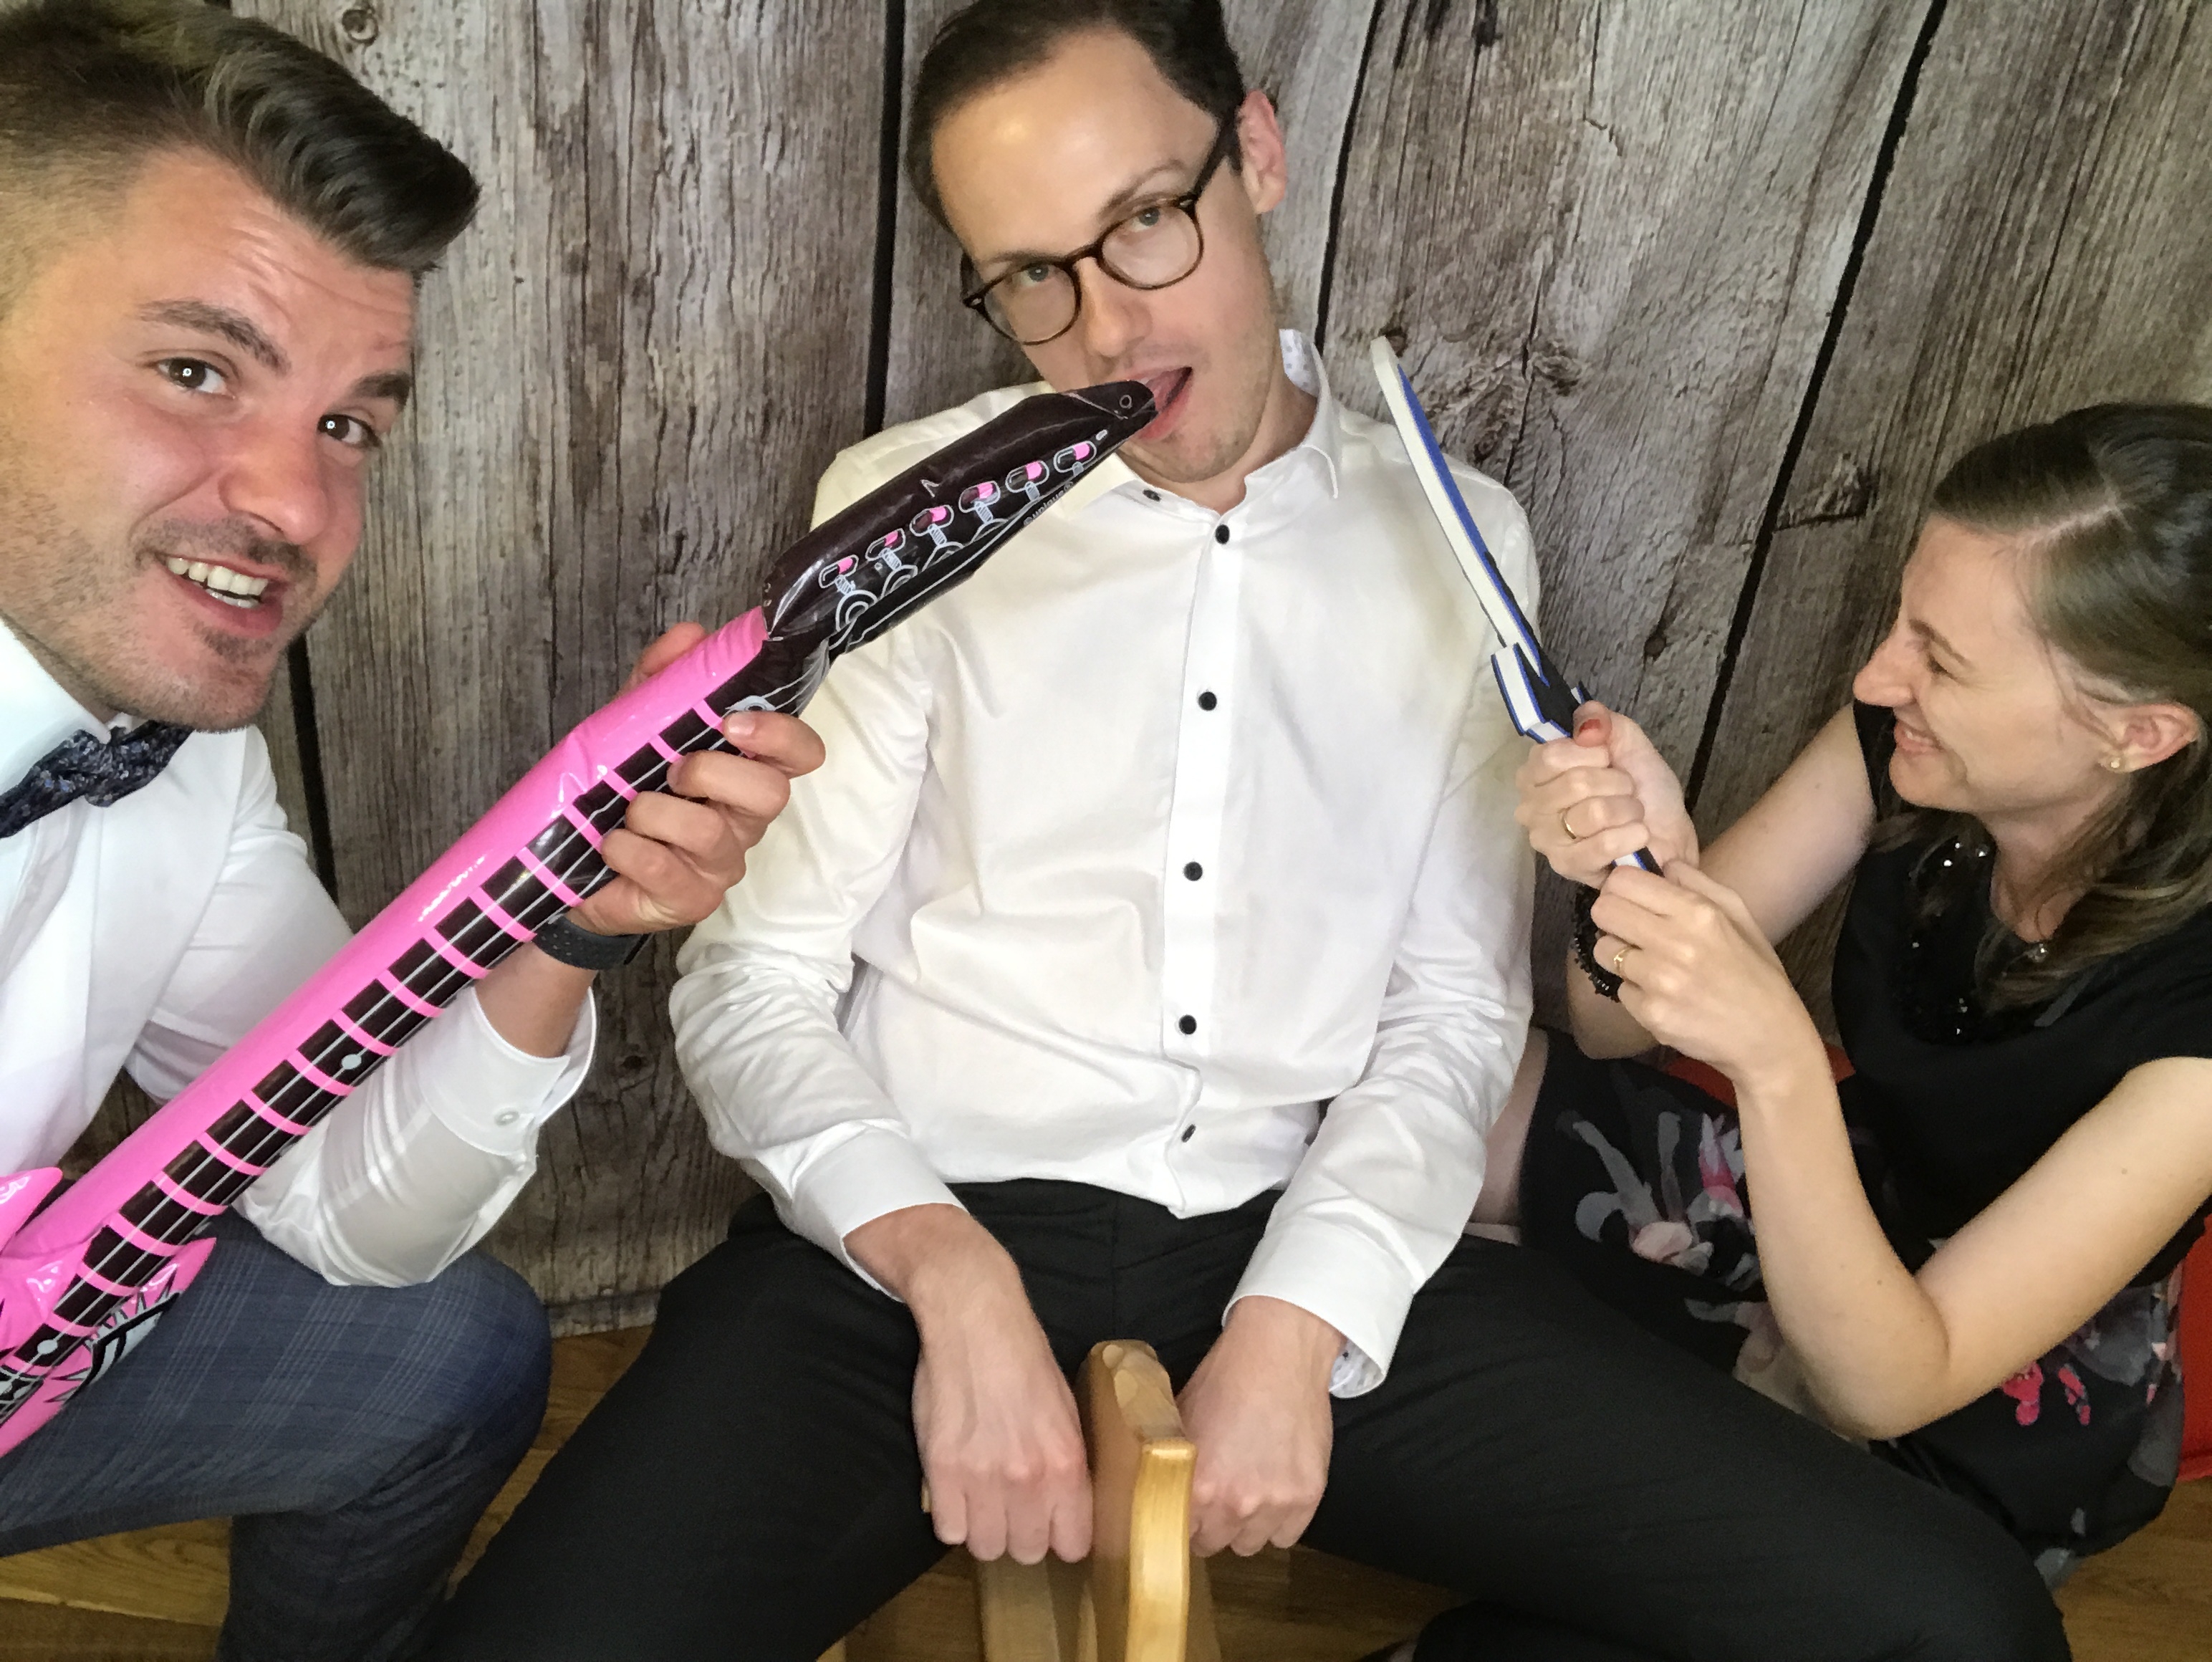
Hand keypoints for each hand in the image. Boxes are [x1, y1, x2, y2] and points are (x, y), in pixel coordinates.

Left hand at [566, 624, 825, 936]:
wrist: (573, 866)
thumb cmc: (618, 793)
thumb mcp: (631, 726)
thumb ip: (659, 681)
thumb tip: (691, 635)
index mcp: (744, 771)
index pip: (801, 753)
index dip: (781, 735)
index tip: (733, 721)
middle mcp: (745, 819)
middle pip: (772, 794)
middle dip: (713, 772)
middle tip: (671, 770)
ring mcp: (723, 864)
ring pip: (711, 831)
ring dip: (654, 812)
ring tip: (628, 813)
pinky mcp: (693, 900)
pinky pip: (666, 869)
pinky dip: (628, 848)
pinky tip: (611, 845)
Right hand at [847, 1206, 1091, 1564]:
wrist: (975, 1320)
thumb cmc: (1024, 1359)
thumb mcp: (1067, 1411)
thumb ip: (1068, 1464)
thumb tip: (1069, 1507)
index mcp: (1067, 1462)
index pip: (1073, 1544)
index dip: (1059, 1538)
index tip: (1049, 1526)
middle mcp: (1028, 1478)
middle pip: (1026, 1551)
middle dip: (1019, 1535)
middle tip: (1011, 1508)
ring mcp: (982, 1477)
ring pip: (986, 1547)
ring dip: (983, 1529)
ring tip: (981, 1499)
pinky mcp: (942, 1470)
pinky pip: (948, 1531)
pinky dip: (952, 1518)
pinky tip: (957, 1492)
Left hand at [1177, 1297, 1337, 1555]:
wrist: (1277, 1354)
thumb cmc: (1224, 1380)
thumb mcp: (1179, 1421)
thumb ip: (1167, 1463)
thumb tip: (1149, 1487)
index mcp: (1197, 1487)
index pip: (1178, 1537)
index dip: (1180, 1523)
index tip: (1185, 1513)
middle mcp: (1235, 1504)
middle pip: (1215, 1544)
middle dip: (1212, 1525)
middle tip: (1217, 1498)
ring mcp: (1275, 1503)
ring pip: (1251, 1544)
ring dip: (1246, 1526)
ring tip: (1248, 1492)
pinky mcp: (1307, 1497)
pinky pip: (1287, 1536)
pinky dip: (1280, 1521)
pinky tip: (1274, 1491)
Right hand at [1514, 702, 1696, 886]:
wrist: (1668, 831)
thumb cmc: (1642, 788)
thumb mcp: (1625, 740)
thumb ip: (1600, 720)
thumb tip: (1587, 727)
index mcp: (1536, 772)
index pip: (1551, 755)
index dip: (1591, 753)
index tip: (1608, 759)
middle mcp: (1531, 806)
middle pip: (1574, 783)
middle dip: (1616, 782)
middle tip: (1627, 790)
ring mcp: (1546, 840)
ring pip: (1591, 813)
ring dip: (1627, 809)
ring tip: (1633, 813)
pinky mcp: (1567, 866)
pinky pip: (1600, 844)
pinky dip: (1630, 835)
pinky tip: (1637, 836)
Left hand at [1589, 863, 1822, 1085]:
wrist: (1769, 1038)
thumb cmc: (1755, 973)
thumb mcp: (1739, 916)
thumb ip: (1698, 882)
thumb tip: (1662, 862)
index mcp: (1698, 913)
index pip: (1624, 881)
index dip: (1621, 887)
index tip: (1631, 897)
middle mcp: (1675, 943)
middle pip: (1603, 910)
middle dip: (1613, 917)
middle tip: (1632, 928)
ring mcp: (1660, 981)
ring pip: (1603, 950)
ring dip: (1621, 955)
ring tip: (1652, 964)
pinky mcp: (1650, 1014)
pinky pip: (1620, 989)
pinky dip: (1636, 991)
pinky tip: (1664, 995)